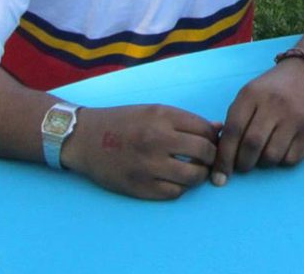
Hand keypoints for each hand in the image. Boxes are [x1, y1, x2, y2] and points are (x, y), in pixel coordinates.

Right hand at [61, 104, 220, 199]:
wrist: (84, 138)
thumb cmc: (123, 121)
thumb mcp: (155, 111)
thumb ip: (186, 120)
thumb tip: (219, 129)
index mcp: (162, 117)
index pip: (205, 130)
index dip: (214, 137)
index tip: (211, 141)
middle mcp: (157, 140)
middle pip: (204, 152)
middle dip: (212, 156)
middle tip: (208, 158)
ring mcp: (148, 165)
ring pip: (193, 176)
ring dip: (200, 175)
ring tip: (194, 170)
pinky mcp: (139, 187)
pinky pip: (174, 193)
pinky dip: (180, 188)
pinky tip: (175, 180)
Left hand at [210, 60, 303, 185]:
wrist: (301, 75)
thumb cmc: (267, 90)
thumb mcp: (246, 97)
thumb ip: (233, 122)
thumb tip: (222, 158)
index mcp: (252, 95)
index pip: (233, 131)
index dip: (224, 158)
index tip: (218, 177)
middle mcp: (274, 104)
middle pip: (252, 145)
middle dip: (242, 164)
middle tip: (242, 165)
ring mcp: (294, 117)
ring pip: (272, 156)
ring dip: (262, 163)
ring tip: (262, 154)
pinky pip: (291, 159)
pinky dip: (281, 161)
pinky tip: (280, 149)